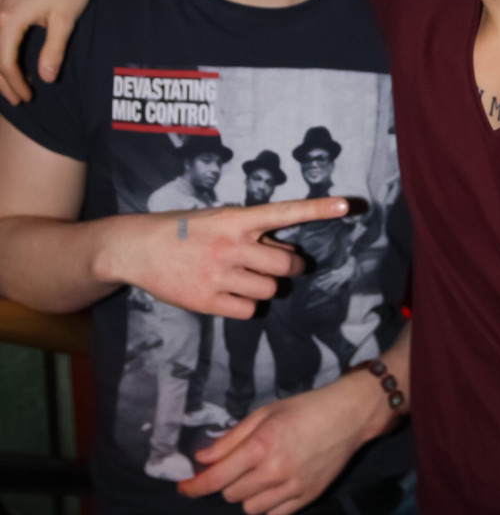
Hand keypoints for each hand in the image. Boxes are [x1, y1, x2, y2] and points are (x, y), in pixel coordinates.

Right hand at [0, 0, 94, 103]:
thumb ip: (54, 50)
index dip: (15, 84)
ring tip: (10, 83)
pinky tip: (8, 56)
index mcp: (10, 18)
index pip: (5, 63)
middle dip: (2, 81)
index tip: (28, 97)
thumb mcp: (66, 20)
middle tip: (18, 99)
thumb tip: (46, 79)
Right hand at [99, 197, 348, 318]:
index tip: (347, 204)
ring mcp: (221, 275)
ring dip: (265, 286)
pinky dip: (245, 305)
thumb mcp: (218, 219)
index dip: (318, 208)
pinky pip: (248, 310)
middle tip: (281, 264)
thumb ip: (251, 233)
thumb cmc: (183, 230)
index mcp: (236, 219)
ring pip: (270, 290)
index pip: (285, 212)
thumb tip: (284, 252)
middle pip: (287, 265)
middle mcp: (232, 246)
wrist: (138, 249)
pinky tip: (228, 293)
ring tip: (243, 277)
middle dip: (290, 267)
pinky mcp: (208, 301)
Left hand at [178, 375, 372, 514]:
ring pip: (250, 507)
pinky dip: (267, 503)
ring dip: (246, 493)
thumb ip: (231, 438)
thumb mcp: (264, 413)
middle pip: (230, 493)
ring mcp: (292, 488)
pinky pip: (273, 514)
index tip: (183, 487)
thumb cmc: (303, 408)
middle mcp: (274, 471)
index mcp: (260, 446)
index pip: (216, 478)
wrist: (346, 416)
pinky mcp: (306, 498)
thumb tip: (202, 458)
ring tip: (258, 472)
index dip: (194, 486)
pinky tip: (275, 483)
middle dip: (226, 480)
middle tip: (237, 462)